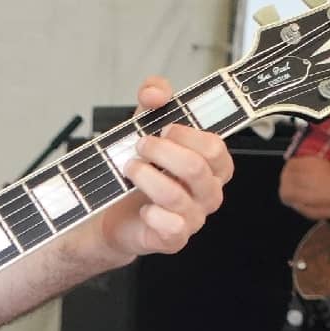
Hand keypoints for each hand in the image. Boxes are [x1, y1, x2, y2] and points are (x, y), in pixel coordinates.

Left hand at [101, 77, 233, 257]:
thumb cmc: (141, 171)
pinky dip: (151, 213)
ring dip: (145, 176)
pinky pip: (172, 226)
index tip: (161, 128)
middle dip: (162, 151)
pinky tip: (141, 206)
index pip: (214, 147)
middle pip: (197, 167)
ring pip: (177, 194)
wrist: (115, 214)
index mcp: (211, 165)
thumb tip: (155, 92)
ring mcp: (194, 217)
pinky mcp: (175, 238)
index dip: (184, 134)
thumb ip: (153, 100)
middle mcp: (208, 192)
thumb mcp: (144, 127)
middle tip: (140, 145)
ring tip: (130, 168)